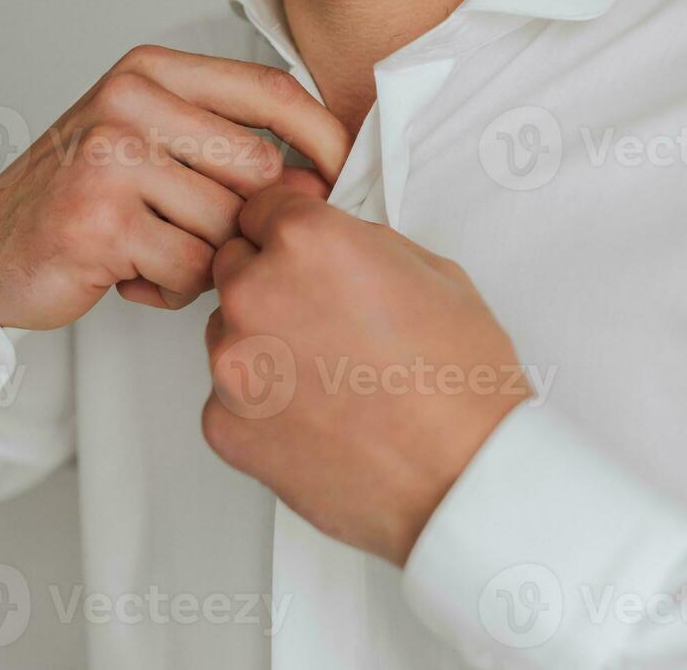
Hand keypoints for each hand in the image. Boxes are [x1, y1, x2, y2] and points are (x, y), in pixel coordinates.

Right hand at [0, 45, 350, 329]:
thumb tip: (321, 179)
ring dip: (205, 259)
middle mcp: (130, 101)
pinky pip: (190, 269)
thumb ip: (226, 141)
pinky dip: (172, 288)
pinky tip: (132, 274)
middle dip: (246, 221)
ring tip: (154, 252)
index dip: (322, 137)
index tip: (343, 175)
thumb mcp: (151, 140)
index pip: (271, 91)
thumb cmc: (82, 198)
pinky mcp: (101, 218)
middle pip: (258, 170)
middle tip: (199, 235)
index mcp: (152, 72)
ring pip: (227, 226)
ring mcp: (112, 157)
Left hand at [202, 174, 532, 566]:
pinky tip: (317, 419)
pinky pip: (229, 398)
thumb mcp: (432, 271)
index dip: (287, 230)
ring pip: (228, 333)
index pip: (260, 207)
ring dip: (264, 345)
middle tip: (326, 321)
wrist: (462, 479)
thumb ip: (360, 243)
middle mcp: (255, 292)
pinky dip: (262, 406)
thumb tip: (331, 241)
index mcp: (306, 241)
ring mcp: (231, 363)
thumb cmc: (460, 382)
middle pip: (235, 266)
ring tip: (329, 378)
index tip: (302, 254)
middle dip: (271, 284)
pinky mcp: (223, 425)